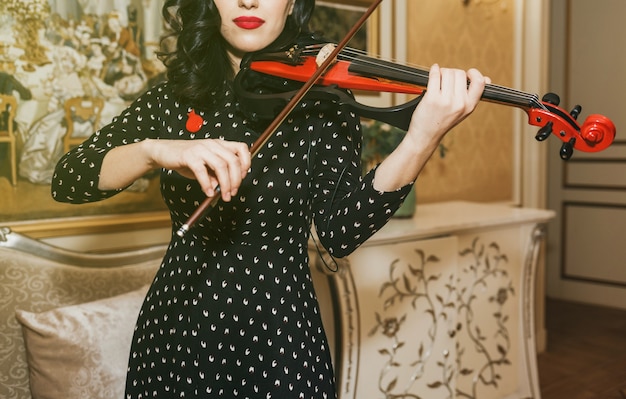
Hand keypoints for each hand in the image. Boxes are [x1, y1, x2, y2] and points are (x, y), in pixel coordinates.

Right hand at [150, 138, 250, 201]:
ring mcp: (201, 149)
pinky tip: (208, 192)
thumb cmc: (186, 159)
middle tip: (232, 193)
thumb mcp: (206, 167)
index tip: (242, 178)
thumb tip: (224, 188)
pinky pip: (202, 171)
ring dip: (225, 184)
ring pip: (221, 166)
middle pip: (233, 160)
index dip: (246, 164)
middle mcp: (212, 144)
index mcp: (219, 145)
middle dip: (236, 180)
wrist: (164, 152)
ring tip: (223, 196)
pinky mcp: (189, 155)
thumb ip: (216, 175)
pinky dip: (207, 184)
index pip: (241, 149)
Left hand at [372, 64, 488, 191]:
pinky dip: (434, 70)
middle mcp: (459, 103)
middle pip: (460, 73)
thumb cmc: (442, 121)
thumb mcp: (463, 112)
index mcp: (469, 106)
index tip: (468, 73)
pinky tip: (433, 72)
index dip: (474, 74)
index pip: (479, 82)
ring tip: (438, 81)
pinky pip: (435, 75)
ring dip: (442, 73)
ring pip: (447, 72)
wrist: (426, 135)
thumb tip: (486, 78)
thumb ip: (472, 96)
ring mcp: (446, 101)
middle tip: (446, 81)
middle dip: (452, 73)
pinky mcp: (432, 98)